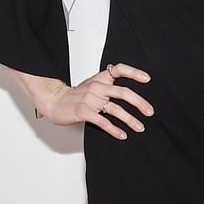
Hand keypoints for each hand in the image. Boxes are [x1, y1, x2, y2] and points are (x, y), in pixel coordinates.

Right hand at [28, 63, 153, 139]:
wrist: (53, 101)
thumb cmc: (75, 95)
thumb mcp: (92, 84)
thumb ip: (108, 86)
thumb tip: (130, 95)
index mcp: (100, 78)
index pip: (119, 69)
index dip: (134, 73)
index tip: (147, 79)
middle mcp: (97, 87)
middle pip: (123, 92)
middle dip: (140, 103)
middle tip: (150, 112)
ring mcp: (90, 99)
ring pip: (116, 109)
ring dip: (130, 120)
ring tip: (140, 127)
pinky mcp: (83, 112)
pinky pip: (103, 122)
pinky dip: (115, 130)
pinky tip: (122, 135)